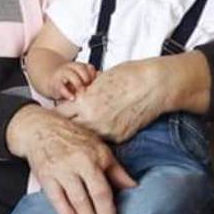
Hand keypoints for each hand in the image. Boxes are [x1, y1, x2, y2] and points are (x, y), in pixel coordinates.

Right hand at [5, 105, 134, 213]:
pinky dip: (64, 212)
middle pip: (90, 198)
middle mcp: (77, 164)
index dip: (109, 210)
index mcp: (93, 157)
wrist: (41, 128)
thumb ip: (115, 170)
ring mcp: (60, 170)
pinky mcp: (45, 176)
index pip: (104, 189)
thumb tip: (133, 187)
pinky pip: (55, 198)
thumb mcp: (99, 148)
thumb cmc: (73, 138)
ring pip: (74, 200)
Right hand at [47, 62, 97, 99]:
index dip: (93, 74)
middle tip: (88, 85)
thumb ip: (90, 78)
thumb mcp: (79, 78)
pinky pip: (61, 87)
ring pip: (70, 75)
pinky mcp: (56, 85)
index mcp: (77, 66)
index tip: (95, 82)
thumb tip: (101, 78)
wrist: (51, 81)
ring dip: (78, 83)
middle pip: (80, 68)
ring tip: (82, 91)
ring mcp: (62, 75)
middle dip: (86, 77)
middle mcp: (70, 69)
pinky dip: (67, 93)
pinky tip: (72, 98)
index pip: (88, 67)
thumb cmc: (68, 81)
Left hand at [55, 57, 174, 142]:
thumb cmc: (129, 75)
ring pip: (86, 136)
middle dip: (68, 126)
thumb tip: (77, 97)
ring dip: (83, 133)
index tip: (57, 114)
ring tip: (83, 128)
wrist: (155, 85)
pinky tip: (104, 126)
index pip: (59, 114)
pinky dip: (101, 134)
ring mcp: (107, 131)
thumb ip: (86, 93)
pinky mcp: (120, 137)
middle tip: (66, 125)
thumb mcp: (99, 80)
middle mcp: (93, 120)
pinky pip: (104, 138)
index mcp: (84, 102)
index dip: (58, 113)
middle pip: (70, 129)